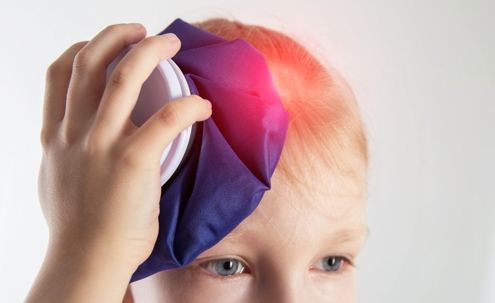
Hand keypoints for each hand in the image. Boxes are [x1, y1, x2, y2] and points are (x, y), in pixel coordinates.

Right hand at [33, 22, 210, 299]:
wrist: (86, 260)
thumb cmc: (77, 226)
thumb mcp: (58, 179)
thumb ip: (67, 154)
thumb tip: (82, 141)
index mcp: (55, 135)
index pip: (59, 73)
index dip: (83, 48)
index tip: (105, 44)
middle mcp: (74, 132)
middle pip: (91, 61)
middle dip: (117, 34)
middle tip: (142, 32)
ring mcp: (101, 145)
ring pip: (125, 77)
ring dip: (151, 51)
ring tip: (170, 45)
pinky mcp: (131, 162)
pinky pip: (166, 118)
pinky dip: (188, 106)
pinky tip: (202, 107)